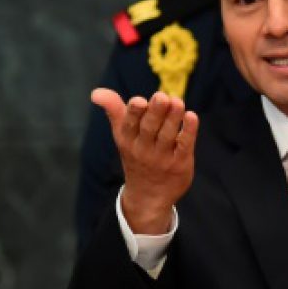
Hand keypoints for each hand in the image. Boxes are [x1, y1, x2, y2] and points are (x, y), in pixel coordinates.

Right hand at [91, 88, 198, 234]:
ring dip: (173, 118)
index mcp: (128, 140)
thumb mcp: (122, 135)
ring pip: (168, 135)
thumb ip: (113, 110)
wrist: (149, 196)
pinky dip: (188, 131)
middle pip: (149, 128)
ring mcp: (162, 157)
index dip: (134, 112)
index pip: (129, 124)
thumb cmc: (136, 155)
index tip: (139, 100)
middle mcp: (143, 149)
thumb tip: (96, 92)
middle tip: (162, 96)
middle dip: (155, 112)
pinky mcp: (180, 163)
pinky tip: (191, 116)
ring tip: (177, 101)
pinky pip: (185, 146)